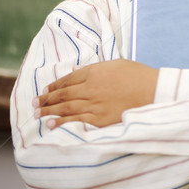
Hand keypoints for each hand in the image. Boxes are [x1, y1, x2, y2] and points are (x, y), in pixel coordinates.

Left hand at [33, 59, 158, 128]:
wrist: (153, 91)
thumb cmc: (137, 75)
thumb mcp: (115, 64)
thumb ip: (94, 68)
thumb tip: (76, 71)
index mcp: (94, 72)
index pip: (67, 80)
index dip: (54, 86)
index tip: (44, 91)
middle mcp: (91, 88)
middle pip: (63, 94)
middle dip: (46, 99)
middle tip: (34, 103)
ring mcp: (95, 104)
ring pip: (65, 108)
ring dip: (49, 111)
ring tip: (37, 114)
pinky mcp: (100, 119)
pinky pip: (77, 121)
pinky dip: (62, 123)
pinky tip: (51, 125)